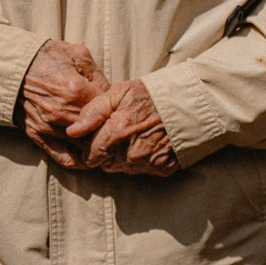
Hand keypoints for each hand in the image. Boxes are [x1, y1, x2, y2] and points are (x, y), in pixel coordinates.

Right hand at [19, 40, 107, 170]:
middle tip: (120, 130)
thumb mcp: (78, 55)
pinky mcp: (39, 136)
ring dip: (98, 148)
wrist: (8, 66)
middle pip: (100, 132)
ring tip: (109, 144)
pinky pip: (65, 158)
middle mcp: (64, 114)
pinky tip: (90, 157)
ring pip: (85, 148)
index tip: (122, 111)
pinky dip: (80, 161)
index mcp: (77, 92)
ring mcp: (51, 127)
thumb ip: (99, 76)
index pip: (110, 111)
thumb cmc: (45, 57)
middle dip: (111, 132)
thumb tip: (112, 94)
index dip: (119, 112)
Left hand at [63, 78, 179, 176]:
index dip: (91, 146)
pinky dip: (141, 162)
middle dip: (106, 153)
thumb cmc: (154, 94)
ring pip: (122, 169)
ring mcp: (148, 163)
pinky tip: (148, 145)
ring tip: (133, 138)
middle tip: (118, 135)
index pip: (90, 156)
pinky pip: (141, 172)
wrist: (194, 102)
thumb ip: (93, 111)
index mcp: (117, 132)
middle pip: (105, 165)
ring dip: (122, 158)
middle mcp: (130, 153)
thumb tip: (72, 131)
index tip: (99, 135)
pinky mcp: (163, 169)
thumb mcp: (120, 92)